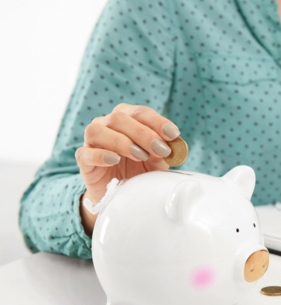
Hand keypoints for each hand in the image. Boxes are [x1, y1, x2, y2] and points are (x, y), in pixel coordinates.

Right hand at [75, 103, 179, 234]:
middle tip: (160, 149)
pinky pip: (86, 153)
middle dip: (143, 133)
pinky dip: (101, 155)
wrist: (120, 192)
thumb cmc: (140, 169)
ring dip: (122, 141)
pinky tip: (115, 160)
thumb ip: (164, 151)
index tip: (173, 134)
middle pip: (120, 117)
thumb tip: (174, 145)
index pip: (141, 112)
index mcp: (128, 118)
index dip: (157, 121)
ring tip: (140, 155)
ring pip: (98, 130)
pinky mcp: (83, 159)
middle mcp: (107, 123)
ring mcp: (93, 140)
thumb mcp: (157, 160)